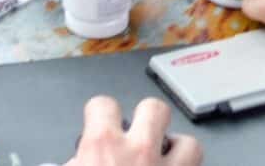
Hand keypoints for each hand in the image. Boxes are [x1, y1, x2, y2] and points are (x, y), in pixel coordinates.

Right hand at [62, 96, 202, 164]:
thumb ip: (76, 161)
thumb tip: (75, 160)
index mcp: (103, 145)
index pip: (102, 104)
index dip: (100, 113)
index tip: (100, 123)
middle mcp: (139, 151)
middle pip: (154, 108)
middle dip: (149, 118)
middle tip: (140, 135)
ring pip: (190, 144)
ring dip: (179, 150)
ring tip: (167, 159)